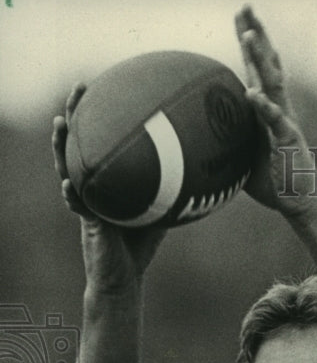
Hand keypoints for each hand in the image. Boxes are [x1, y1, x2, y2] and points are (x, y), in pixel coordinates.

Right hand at [52, 85, 165, 296]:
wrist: (123, 278)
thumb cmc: (141, 244)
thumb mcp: (163, 209)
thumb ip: (177, 188)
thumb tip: (211, 168)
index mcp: (108, 178)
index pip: (100, 139)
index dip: (100, 113)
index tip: (106, 84)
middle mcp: (93, 185)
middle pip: (78, 143)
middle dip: (75, 114)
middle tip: (80, 87)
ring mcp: (86, 201)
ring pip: (67, 168)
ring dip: (61, 146)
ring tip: (60, 124)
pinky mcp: (86, 223)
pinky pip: (77, 205)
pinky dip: (74, 195)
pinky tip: (71, 184)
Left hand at [234, 5, 316, 217]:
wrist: (301, 202)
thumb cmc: (275, 181)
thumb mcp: (244, 156)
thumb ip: (230, 140)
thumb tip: (202, 139)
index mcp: (269, 111)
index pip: (258, 70)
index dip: (249, 44)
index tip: (241, 18)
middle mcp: (280, 109)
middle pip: (267, 65)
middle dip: (256, 35)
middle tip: (245, 7)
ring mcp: (285, 123)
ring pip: (273, 84)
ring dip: (261, 59)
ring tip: (250, 36)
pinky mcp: (289, 141)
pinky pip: (276, 121)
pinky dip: (264, 107)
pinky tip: (252, 94)